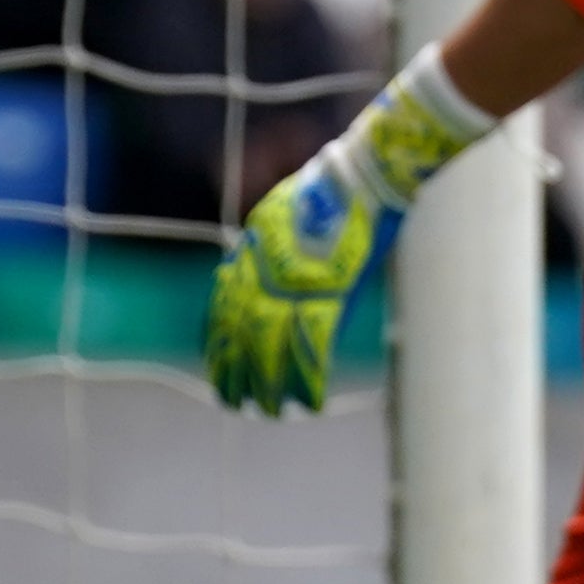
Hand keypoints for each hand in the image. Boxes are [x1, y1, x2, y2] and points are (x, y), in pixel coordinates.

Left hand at [204, 151, 392, 417]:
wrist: (366, 172)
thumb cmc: (336, 188)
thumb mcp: (281, 210)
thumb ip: (262, 245)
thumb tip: (238, 270)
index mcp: (254, 246)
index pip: (225, 302)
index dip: (220, 338)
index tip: (218, 364)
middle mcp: (264, 266)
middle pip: (240, 328)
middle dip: (235, 369)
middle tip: (233, 401)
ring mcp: (295, 281)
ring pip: (269, 345)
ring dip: (268, 382)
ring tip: (269, 410)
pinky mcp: (330, 293)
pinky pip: (313, 347)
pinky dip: (310, 377)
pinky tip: (310, 401)